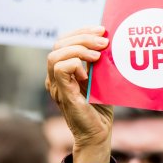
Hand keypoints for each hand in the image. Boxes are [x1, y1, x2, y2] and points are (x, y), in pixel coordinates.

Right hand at [45, 26, 112, 162]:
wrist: (99, 132)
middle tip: (104, 41)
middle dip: (83, 37)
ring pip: (55, 55)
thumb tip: (106, 39)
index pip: (65, 41)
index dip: (82, 31)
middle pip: (59, 44)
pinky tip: (88, 73)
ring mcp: (56, 85)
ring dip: (79, 49)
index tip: (101, 29)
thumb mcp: (100, 78)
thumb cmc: (101, 107)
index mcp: (63, 70)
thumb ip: (98, 62)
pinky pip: (60, 70)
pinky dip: (75, 64)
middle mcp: (55, 76)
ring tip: (98, 55)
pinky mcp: (63, 94)